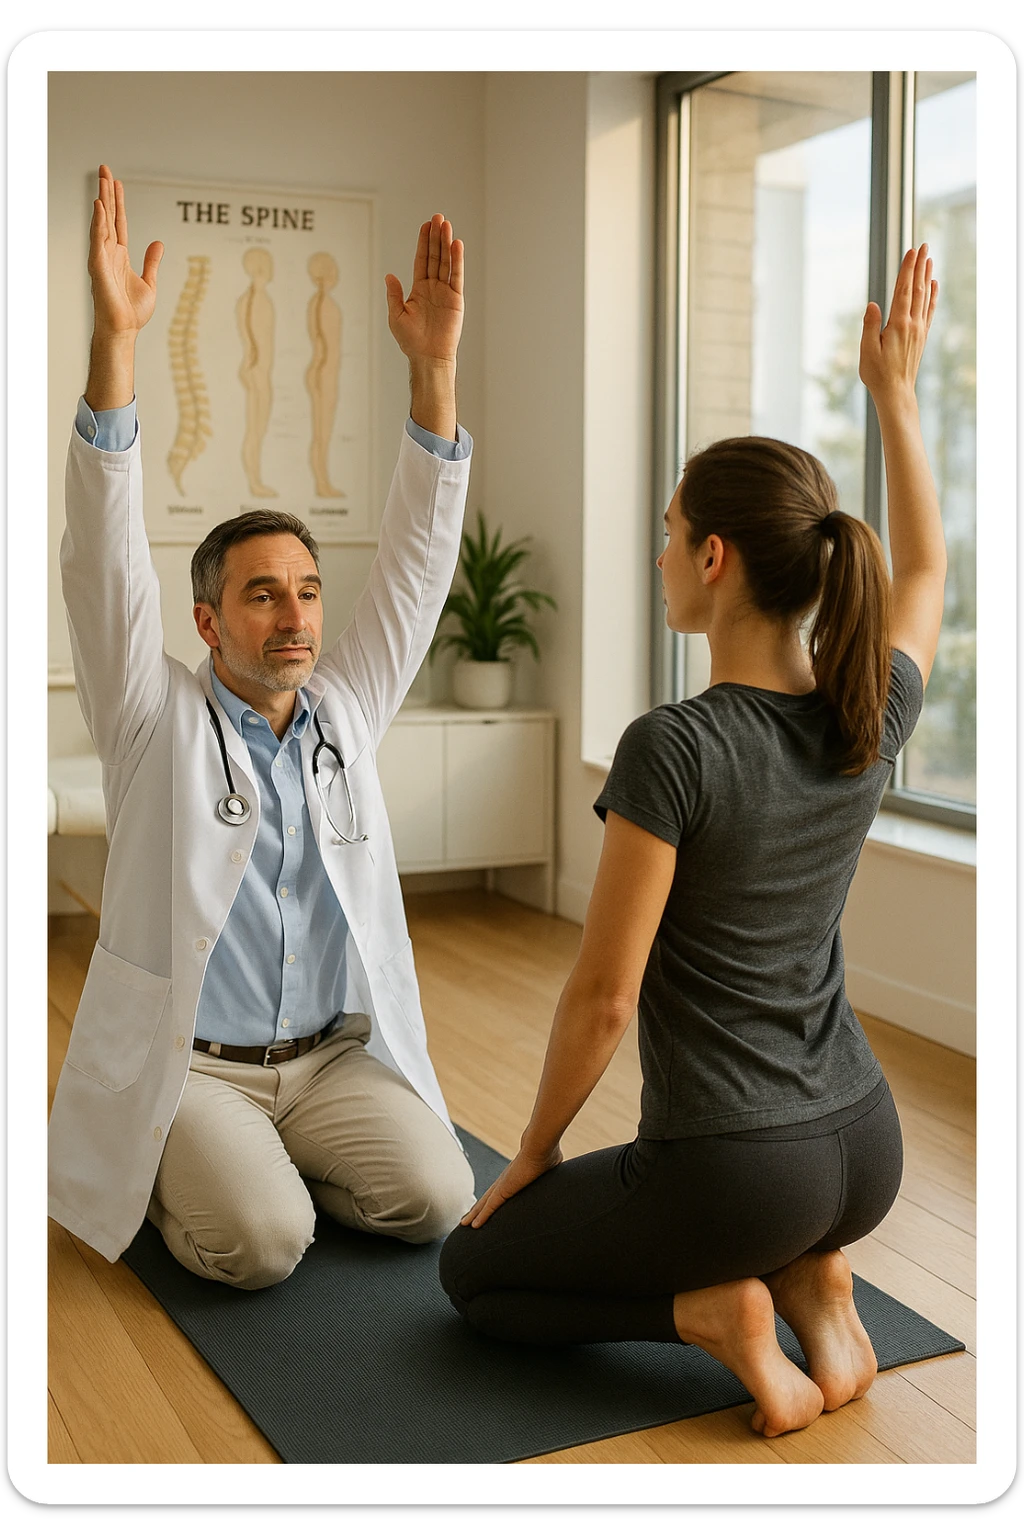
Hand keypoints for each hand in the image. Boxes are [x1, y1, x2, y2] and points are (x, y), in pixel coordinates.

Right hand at [89, 165, 162, 338]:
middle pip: (108, 216)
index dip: (118, 202)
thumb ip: (152, 262)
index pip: (119, 222)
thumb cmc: (132, 312)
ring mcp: (102, 258)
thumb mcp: (149, 283)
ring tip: (103, 178)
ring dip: (102, 199)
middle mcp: (109, 252)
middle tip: (105, 169)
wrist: (124, 330)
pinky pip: (98, 239)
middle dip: (107, 192)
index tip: (116, 182)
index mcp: (121, 255)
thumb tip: (158, 243)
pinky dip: (99, 222)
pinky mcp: (98, 266)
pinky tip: (99, 205)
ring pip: (102, 222)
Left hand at [384, 214, 463, 363]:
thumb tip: (389, 275)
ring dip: (446, 243)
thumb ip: (394, 295)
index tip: (426, 226)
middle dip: (436, 237)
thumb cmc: (411, 341)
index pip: (422, 260)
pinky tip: (456, 245)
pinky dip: (457, 260)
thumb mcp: (396, 316)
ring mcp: (445, 292)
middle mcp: (433, 288)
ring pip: (446, 262)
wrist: (428, 357)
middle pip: (435, 256)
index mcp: (419, 289)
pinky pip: (456, 276)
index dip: (423, 242)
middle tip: (438, 217)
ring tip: (447, 224)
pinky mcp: (456, 299)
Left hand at [460, 1143, 562, 1228]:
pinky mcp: (503, 1190)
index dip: (493, 1197)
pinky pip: (490, 1207)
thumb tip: (561, 1170)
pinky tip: (473, 1226)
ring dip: (473, 1214)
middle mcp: (505, 1180)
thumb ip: (551, 1171)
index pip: (500, 1189)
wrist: (541, 1145)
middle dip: (477, 1208)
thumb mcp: (552, 1166)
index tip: (487, 1205)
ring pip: (483, 1204)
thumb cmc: (548, 1152)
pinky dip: (481, 1217)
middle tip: (468, 1218)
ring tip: (463, 1224)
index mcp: (515, 1175)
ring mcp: (503, 1185)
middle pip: (487, 1197)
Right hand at [858, 244, 937, 402]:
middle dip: (919, 266)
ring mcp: (919, 329)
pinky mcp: (921, 336)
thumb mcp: (867, 351)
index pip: (904, 290)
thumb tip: (873, 304)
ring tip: (929, 259)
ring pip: (925, 297)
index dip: (907, 269)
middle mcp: (913, 324)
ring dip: (926, 276)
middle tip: (923, 246)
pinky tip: (934, 285)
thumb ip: (870, 326)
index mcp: (898, 325)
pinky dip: (932, 295)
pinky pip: (929, 310)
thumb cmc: (878, 374)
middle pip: (917, 288)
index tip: (911, 251)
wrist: (896, 393)